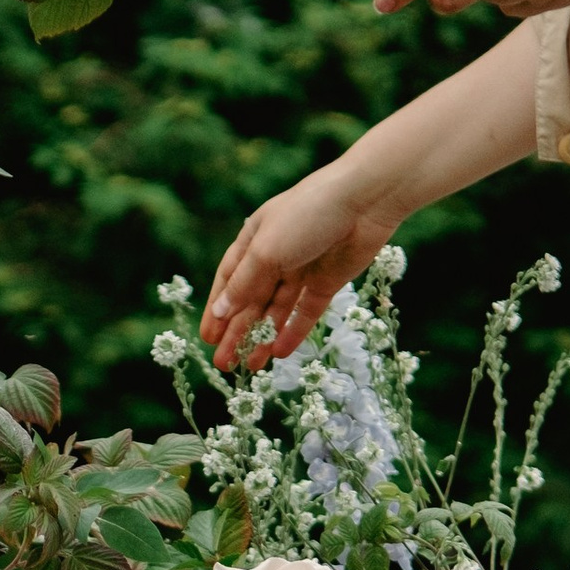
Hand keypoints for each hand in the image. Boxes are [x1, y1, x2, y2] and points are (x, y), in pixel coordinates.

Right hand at [201, 158, 387, 372]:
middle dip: (236, 332)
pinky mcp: (327, 282)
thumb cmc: (306, 215)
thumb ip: (243, 284)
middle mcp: (275, 255)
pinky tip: (279, 352)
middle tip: (224, 364)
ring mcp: (302, 270)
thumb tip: (220, 311)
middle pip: (251, 300)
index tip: (207, 337)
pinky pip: (305, 312)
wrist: (363, 202)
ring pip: (276, 311)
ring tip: (249, 366)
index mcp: (254, 239)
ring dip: (261, 337)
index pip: (229, 280)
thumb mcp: (266, 251)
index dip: (217, 309)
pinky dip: (293, 332)